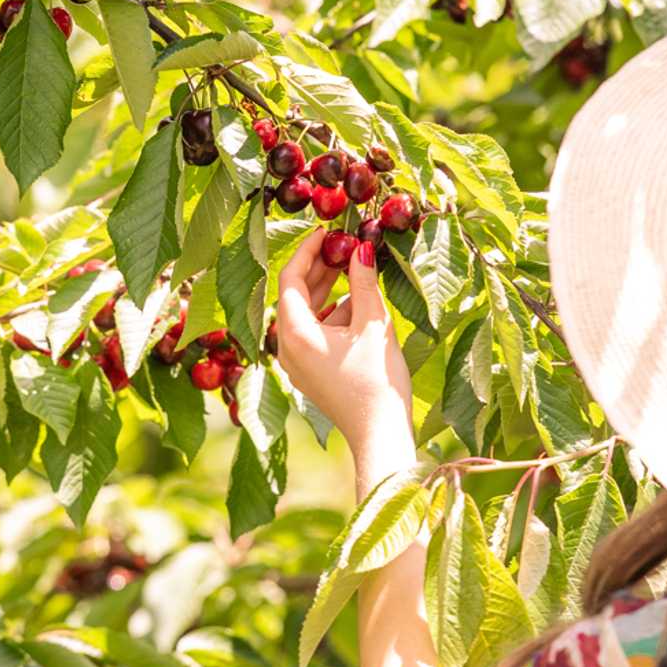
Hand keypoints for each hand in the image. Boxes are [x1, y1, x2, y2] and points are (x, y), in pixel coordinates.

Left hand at [276, 231, 414, 487]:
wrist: (380, 434)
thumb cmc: (377, 381)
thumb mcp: (373, 324)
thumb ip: (364, 282)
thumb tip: (361, 247)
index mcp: (294, 333)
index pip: (290, 278)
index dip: (308, 250)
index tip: (328, 231)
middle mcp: (286, 348)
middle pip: (295, 296)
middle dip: (320, 269)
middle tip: (344, 245)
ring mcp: (296, 363)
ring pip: (305, 314)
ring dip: (328, 291)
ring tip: (355, 268)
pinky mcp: (310, 373)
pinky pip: (313, 333)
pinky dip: (332, 315)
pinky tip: (358, 304)